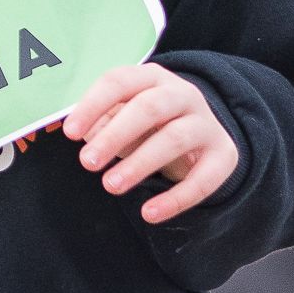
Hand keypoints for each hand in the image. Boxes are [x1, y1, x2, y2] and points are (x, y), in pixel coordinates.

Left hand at [61, 64, 238, 222]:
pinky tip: (149, 214)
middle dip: (116, 135)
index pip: (120, 82)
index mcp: (152, 79)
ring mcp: (205, 124)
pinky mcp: (223, 155)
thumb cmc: (153, 126)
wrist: (206, 138)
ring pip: (175, 139)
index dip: (93, 105)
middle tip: (88, 162)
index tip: (70, 133)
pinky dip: (175, 199)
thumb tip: (87, 138)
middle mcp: (183, 94)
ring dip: (140, 163)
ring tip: (111, 185)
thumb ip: (106, 123)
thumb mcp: (126, 119)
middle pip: (149, 107)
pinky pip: (202, 179)